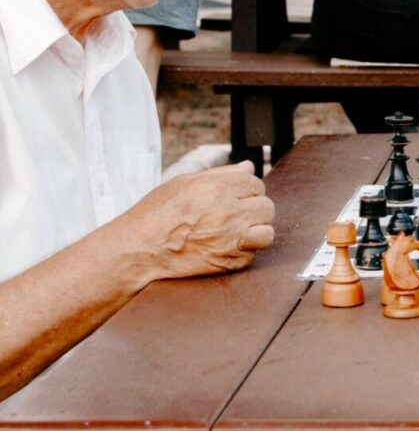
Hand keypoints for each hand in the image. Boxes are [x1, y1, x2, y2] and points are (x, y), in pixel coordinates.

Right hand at [124, 162, 274, 279]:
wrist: (139, 252)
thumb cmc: (156, 214)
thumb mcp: (184, 183)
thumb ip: (221, 174)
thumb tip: (248, 168)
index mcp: (218, 189)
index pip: (255, 183)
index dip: (245, 189)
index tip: (234, 196)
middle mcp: (229, 213)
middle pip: (266, 206)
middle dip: (254, 208)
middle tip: (236, 213)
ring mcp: (231, 239)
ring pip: (267, 231)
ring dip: (257, 230)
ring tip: (240, 231)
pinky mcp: (228, 262)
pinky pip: (253, 255)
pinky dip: (246, 251)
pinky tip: (229, 246)